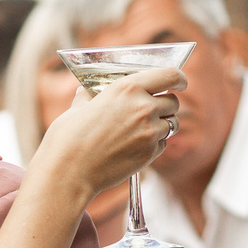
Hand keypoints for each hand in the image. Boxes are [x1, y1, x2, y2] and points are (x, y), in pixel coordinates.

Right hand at [30, 68, 182, 195]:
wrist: (68, 172)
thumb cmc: (67, 139)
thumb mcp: (78, 107)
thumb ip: (89, 96)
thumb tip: (87, 91)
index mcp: (127, 88)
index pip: (170, 75)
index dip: (179, 78)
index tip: (179, 82)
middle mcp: (144, 107)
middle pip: (173, 101)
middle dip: (166, 105)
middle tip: (154, 110)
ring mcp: (149, 132)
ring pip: (172, 124)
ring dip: (162, 125)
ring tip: (142, 130)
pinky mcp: (149, 153)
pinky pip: (162, 144)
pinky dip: (153, 144)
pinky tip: (133, 147)